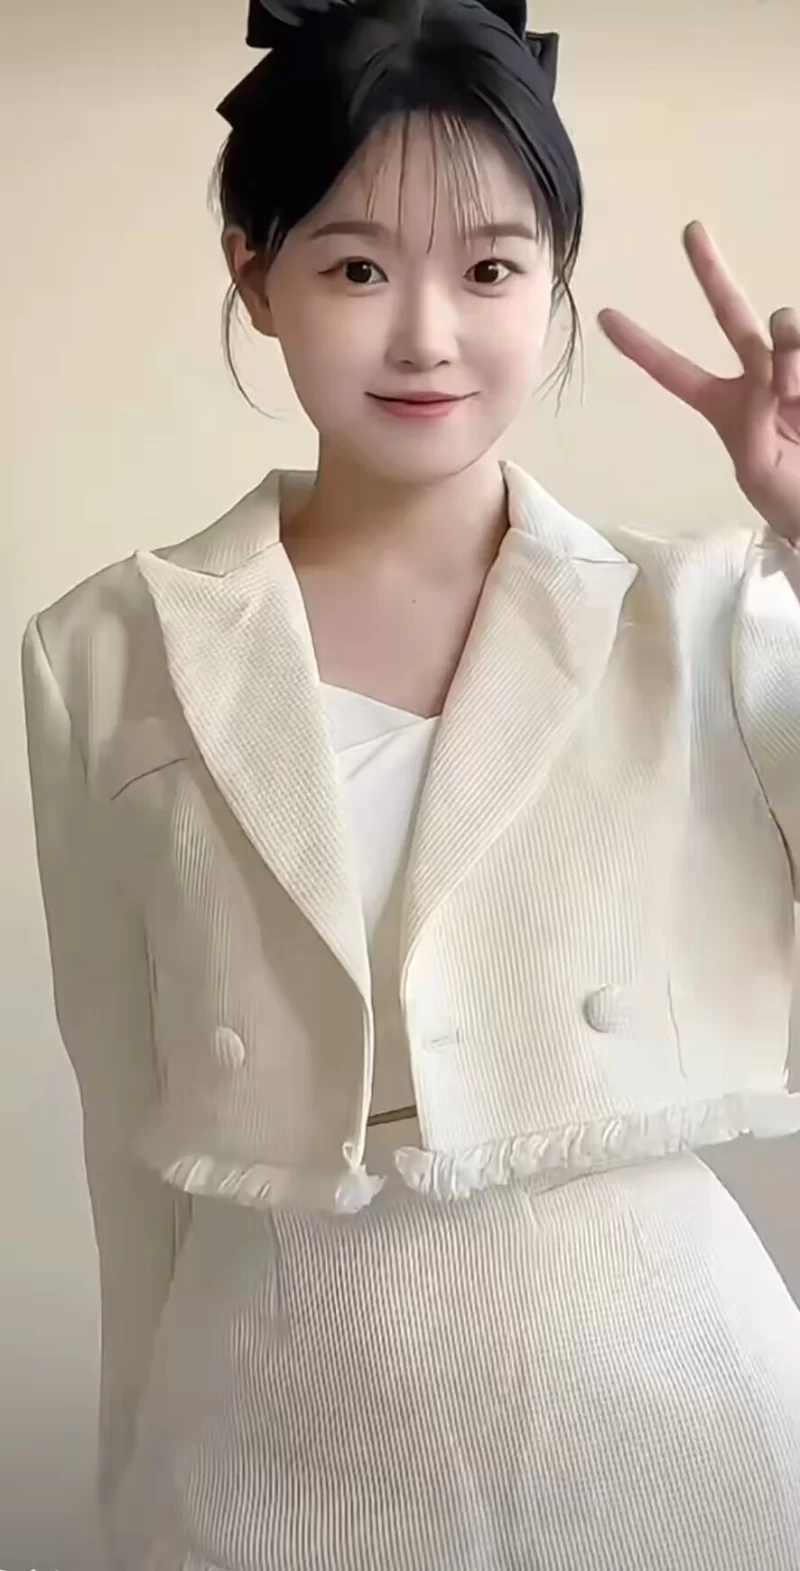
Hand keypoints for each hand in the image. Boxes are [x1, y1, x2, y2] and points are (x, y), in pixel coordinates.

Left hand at [597, 222, 799, 542]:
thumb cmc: (790, 497)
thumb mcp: (757, 470)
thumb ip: (754, 419)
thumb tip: (775, 373)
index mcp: (726, 406)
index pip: (676, 372)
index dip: (643, 346)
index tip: (606, 317)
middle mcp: (759, 378)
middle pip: (731, 315)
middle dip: (711, 272)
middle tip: (690, 230)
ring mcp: (793, 370)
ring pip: (782, 332)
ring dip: (787, 347)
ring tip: (793, 389)